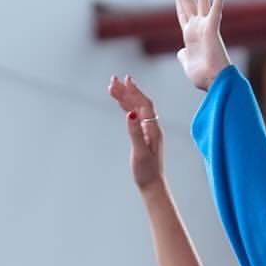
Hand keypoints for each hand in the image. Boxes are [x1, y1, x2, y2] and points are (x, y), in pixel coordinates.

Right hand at [107, 74, 163, 188]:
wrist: (152, 185)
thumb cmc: (146, 172)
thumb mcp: (139, 152)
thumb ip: (134, 132)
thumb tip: (129, 114)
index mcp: (152, 129)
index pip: (143, 104)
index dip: (134, 91)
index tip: (124, 80)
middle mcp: (152, 127)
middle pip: (139, 103)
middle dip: (127, 90)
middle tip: (113, 80)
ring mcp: (148, 131)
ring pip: (136, 108)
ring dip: (126, 97)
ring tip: (113, 87)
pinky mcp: (143, 136)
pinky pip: (135, 116)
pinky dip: (127, 107)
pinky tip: (121, 104)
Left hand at [175, 0, 229, 91]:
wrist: (213, 81)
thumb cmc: (202, 77)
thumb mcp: (187, 65)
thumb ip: (183, 57)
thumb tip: (180, 52)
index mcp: (190, 37)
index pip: (183, 15)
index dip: (179, 4)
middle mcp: (197, 28)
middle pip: (189, 4)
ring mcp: (205, 27)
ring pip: (203, 2)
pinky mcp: (212, 27)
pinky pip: (216, 8)